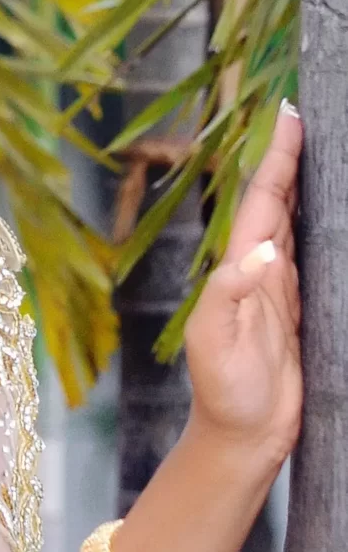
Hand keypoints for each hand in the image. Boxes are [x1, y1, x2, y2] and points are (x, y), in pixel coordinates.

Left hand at [183, 101, 301, 474]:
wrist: (241, 437)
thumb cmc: (222, 393)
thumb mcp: (215, 342)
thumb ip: (230, 296)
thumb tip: (259, 249)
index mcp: (239, 267)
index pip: (262, 200)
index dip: (276, 158)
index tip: (290, 114)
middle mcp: (260, 269)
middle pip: (281, 200)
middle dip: (294, 157)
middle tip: (310, 113)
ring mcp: (282, 288)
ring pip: (299, 222)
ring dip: (310, 185)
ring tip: (325, 146)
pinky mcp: (304, 310)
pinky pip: (318, 256)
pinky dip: (326, 227)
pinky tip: (339, 213)